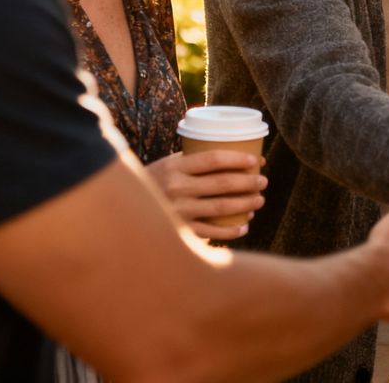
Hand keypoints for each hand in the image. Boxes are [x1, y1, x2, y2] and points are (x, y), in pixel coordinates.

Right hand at [145, 150, 266, 239]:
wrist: (125, 210)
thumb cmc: (155, 182)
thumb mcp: (167, 165)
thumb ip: (193, 160)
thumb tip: (235, 156)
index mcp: (174, 167)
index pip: (212, 159)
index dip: (237, 159)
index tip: (255, 161)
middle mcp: (176, 188)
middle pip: (222, 184)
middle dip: (248, 183)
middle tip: (263, 181)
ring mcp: (178, 211)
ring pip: (221, 208)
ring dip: (245, 205)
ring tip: (259, 201)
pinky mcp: (180, 230)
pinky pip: (212, 232)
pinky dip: (231, 231)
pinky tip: (244, 226)